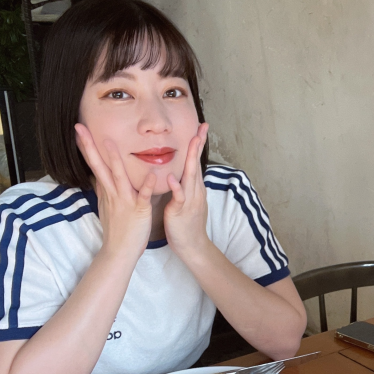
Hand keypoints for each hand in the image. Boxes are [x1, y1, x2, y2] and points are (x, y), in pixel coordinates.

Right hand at [75, 123, 154, 256]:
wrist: (120, 251)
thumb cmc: (117, 228)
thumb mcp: (106, 205)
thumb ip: (104, 189)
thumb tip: (97, 176)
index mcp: (106, 190)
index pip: (94, 164)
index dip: (86, 146)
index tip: (79, 129)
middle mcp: (112, 193)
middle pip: (99, 166)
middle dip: (90, 146)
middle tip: (80, 128)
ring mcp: (124, 201)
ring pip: (118, 177)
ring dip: (114, 160)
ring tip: (109, 142)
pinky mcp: (138, 211)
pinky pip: (142, 196)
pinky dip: (146, 186)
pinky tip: (151, 175)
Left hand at [163, 123, 209, 256]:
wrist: (192, 246)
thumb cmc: (186, 224)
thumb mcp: (187, 201)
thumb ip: (184, 186)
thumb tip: (181, 173)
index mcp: (194, 188)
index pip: (196, 161)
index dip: (198, 144)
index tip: (201, 127)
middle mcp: (195, 191)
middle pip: (197, 164)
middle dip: (199, 145)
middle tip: (202, 127)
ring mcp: (190, 201)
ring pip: (191, 177)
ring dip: (191, 159)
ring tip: (192, 142)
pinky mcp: (181, 211)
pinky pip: (179, 198)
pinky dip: (177, 187)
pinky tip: (171, 178)